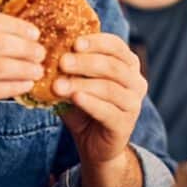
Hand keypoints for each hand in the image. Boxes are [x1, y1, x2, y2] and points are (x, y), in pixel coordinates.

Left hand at [51, 33, 145, 165]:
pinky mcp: (125, 125)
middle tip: (62, 62)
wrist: (94, 145)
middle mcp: (136, 82)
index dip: (96, 42)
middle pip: (113, 66)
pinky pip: (108, 111)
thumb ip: (70, 69)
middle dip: (85, 62)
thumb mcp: (76, 83)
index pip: (116, 46)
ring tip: (59, 85)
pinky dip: (90, 103)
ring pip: (109, 88)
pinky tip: (75, 98)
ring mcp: (133, 104)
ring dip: (82, 84)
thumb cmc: (84, 107)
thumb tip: (50, 51)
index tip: (74, 43)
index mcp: (128, 65)